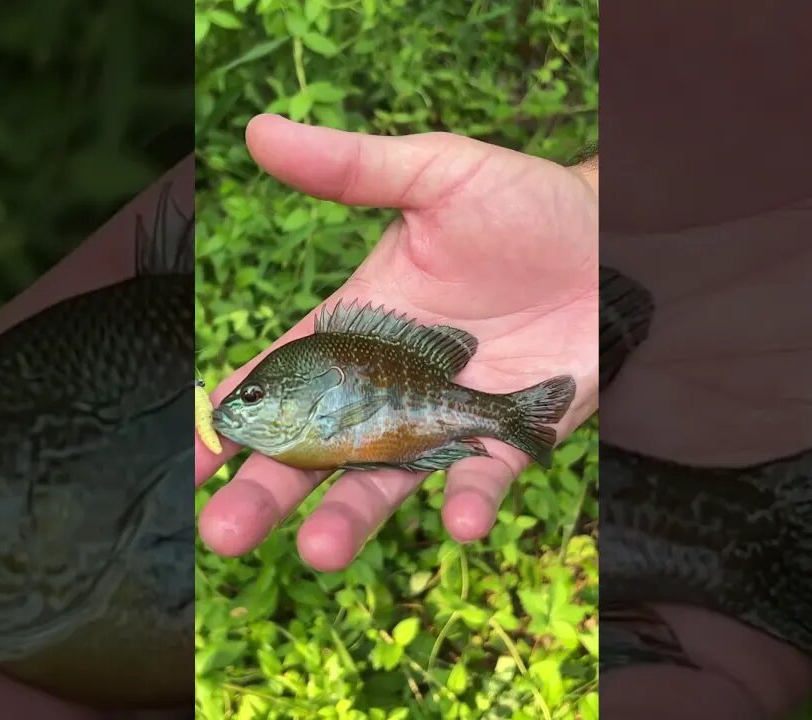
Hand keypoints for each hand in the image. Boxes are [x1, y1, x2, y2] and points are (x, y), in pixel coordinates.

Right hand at [194, 114, 597, 570]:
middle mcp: (392, 386)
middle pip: (316, 450)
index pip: (281, 380)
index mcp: (359, 329)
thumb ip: (351, 167)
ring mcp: (448, 418)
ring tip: (318, 553)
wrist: (618, 235)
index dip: (234, 421)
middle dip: (269, 493)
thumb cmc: (523, 203)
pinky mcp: (511, 438)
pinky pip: (483, 479)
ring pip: (387, 481)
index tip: (193, 461)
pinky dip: (468, 503)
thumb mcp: (433, 173)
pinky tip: (455, 521)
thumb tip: (258, 129)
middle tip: (224, 534)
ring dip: (351, 519)